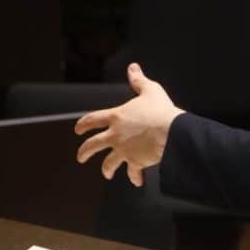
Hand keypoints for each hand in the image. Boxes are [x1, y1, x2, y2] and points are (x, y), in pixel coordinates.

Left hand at [74, 63, 183, 186]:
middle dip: (84, 152)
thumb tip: (133, 68)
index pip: (92, 120)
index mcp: (116, 117)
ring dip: (106, 169)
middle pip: (92, 145)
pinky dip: (134, 177)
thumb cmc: (161, 110)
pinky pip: (132, 172)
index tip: (77, 130)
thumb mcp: (150, 90)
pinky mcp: (136, 161)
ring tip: (106, 173)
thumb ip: (139, 80)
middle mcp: (115, 135)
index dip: (83, 124)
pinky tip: (136, 181)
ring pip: (108, 163)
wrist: (172, 132)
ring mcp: (124, 150)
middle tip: (80, 157)